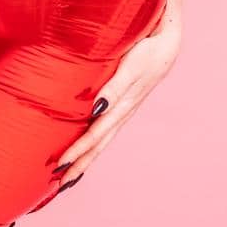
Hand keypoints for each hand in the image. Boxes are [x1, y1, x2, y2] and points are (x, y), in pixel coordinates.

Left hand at [51, 0, 183, 188]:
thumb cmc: (149, 48)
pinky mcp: (123, 104)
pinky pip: (106, 130)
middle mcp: (123, 112)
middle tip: (58, 185)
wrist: (169, 40)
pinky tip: (84, 150)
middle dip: (79, 164)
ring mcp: (124, 109)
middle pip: (98, 144)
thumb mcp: (132, 67)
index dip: (78, 151)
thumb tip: (97, 109)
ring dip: (85, 159)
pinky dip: (93, 145)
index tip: (60, 165)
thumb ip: (115, 89)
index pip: (96, 135)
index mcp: (123, 106)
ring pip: (101, 140)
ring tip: (66, 177)